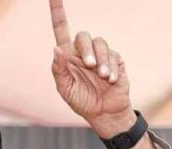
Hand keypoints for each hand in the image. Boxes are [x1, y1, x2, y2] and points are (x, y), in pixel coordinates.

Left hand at [49, 0, 134, 136]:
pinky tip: (110, 81)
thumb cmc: (82, 101)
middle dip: (86, 50)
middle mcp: (83, 51)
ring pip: (100, 42)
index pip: (61, 29)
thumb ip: (58, 69)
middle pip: (83, 36)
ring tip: (102, 76)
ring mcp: (100, 55)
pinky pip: (113, 55)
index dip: (57, 12)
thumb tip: (55, 49)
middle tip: (89, 66)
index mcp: (68, 56)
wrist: (104, 113)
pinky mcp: (115, 60)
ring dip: (100, 59)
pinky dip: (111, 68)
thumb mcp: (65, 89)